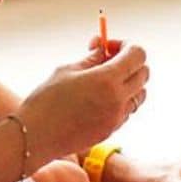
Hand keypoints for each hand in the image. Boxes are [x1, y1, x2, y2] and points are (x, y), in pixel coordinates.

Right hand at [18, 40, 148, 163]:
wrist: (36, 136)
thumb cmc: (45, 100)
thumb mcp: (67, 71)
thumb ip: (92, 59)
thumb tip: (104, 48)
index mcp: (107, 80)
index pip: (138, 54)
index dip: (126, 45)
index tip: (109, 46)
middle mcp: (118, 99)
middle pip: (144, 73)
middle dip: (129, 62)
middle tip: (106, 60)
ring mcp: (117, 117)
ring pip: (139, 94)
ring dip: (128, 82)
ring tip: (103, 80)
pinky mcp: (111, 130)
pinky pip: (127, 110)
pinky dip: (120, 100)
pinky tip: (98, 99)